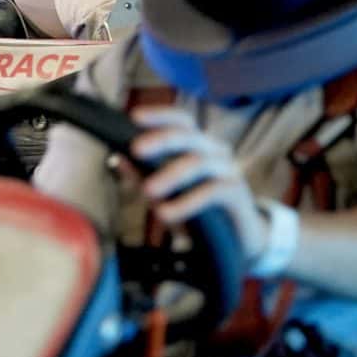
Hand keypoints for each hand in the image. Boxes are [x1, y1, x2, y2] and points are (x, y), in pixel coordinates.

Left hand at [129, 108, 266, 257]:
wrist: (236, 240)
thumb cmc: (200, 213)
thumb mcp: (167, 195)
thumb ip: (145, 178)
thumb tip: (119, 159)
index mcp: (198, 146)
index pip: (181, 121)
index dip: (160, 115)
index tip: (135, 116)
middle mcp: (215, 152)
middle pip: (189, 135)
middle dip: (161, 139)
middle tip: (136, 149)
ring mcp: (229, 170)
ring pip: (198, 162)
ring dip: (170, 174)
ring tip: (147, 192)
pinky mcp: (237, 194)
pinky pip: (211, 191)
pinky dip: (186, 202)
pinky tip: (166, 214)